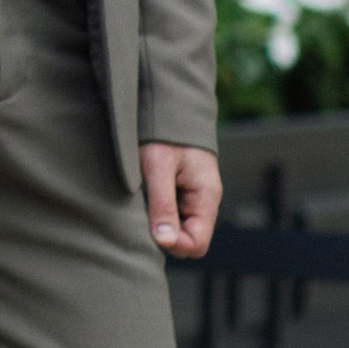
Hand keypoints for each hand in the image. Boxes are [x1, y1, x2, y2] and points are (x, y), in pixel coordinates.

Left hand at [141, 141, 220, 257]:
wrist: (169, 103)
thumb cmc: (163, 132)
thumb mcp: (158, 166)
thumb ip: (163, 204)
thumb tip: (165, 241)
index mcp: (206, 196)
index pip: (197, 244)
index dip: (174, 245)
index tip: (151, 231)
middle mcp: (204, 200)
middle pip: (189, 240)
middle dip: (166, 237)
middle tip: (142, 217)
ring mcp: (194, 196)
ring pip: (180, 228)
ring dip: (160, 225)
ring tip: (142, 203)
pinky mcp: (182, 190)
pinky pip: (173, 214)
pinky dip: (159, 213)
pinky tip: (144, 198)